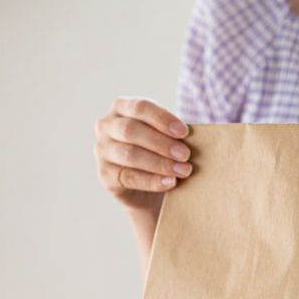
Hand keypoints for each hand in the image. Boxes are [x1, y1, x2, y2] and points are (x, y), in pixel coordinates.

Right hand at [93, 97, 193, 211]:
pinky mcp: (105, 175)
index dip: (162, 119)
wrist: (148, 190)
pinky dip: (153, 181)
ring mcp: (102, 151)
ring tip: (183, 170)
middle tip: (186, 155)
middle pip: (132, 130)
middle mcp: (106, 126)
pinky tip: (171, 182)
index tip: (184, 132)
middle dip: (162, 143)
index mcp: (122, 108)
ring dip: (160, 163)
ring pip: (130, 154)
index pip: (140, 107)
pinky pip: (129, 177)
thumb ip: (173, 134)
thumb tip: (196, 137)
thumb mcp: (165, 138)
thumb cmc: (160, 155)